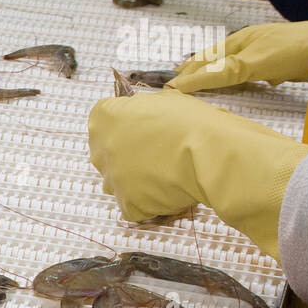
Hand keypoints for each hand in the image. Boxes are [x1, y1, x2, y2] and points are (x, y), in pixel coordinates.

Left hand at [88, 89, 307, 258]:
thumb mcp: (161, 100)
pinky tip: (168, 193)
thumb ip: (140, 110)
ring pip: (117, 182)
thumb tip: (139, 117)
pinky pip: (133, 206)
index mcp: (103, 118)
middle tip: (156, 156)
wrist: (209, 152)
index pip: (103, 123)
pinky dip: (148, 204)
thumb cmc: (190, 121)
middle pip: (107, 155)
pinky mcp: (127, 204)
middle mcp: (99, 150)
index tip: (142, 132)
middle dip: (127, 155)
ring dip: (134, 181)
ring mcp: (111, 180)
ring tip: (164, 176)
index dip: (125, 128)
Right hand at [168, 18, 307, 92]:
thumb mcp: (251, 62)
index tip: (169, 88)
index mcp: (238, 41)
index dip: (186, 74)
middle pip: (217, 61)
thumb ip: (219, 73)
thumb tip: (183, 82)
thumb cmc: (291, 50)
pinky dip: (243, 81)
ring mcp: (265, 54)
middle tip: (180, 87)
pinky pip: (254, 74)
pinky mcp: (280, 65)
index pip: (204, 60)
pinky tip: (247, 87)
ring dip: (220, 78)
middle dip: (198, 73)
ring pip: (235, 68)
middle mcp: (249, 46)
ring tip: (205, 88)